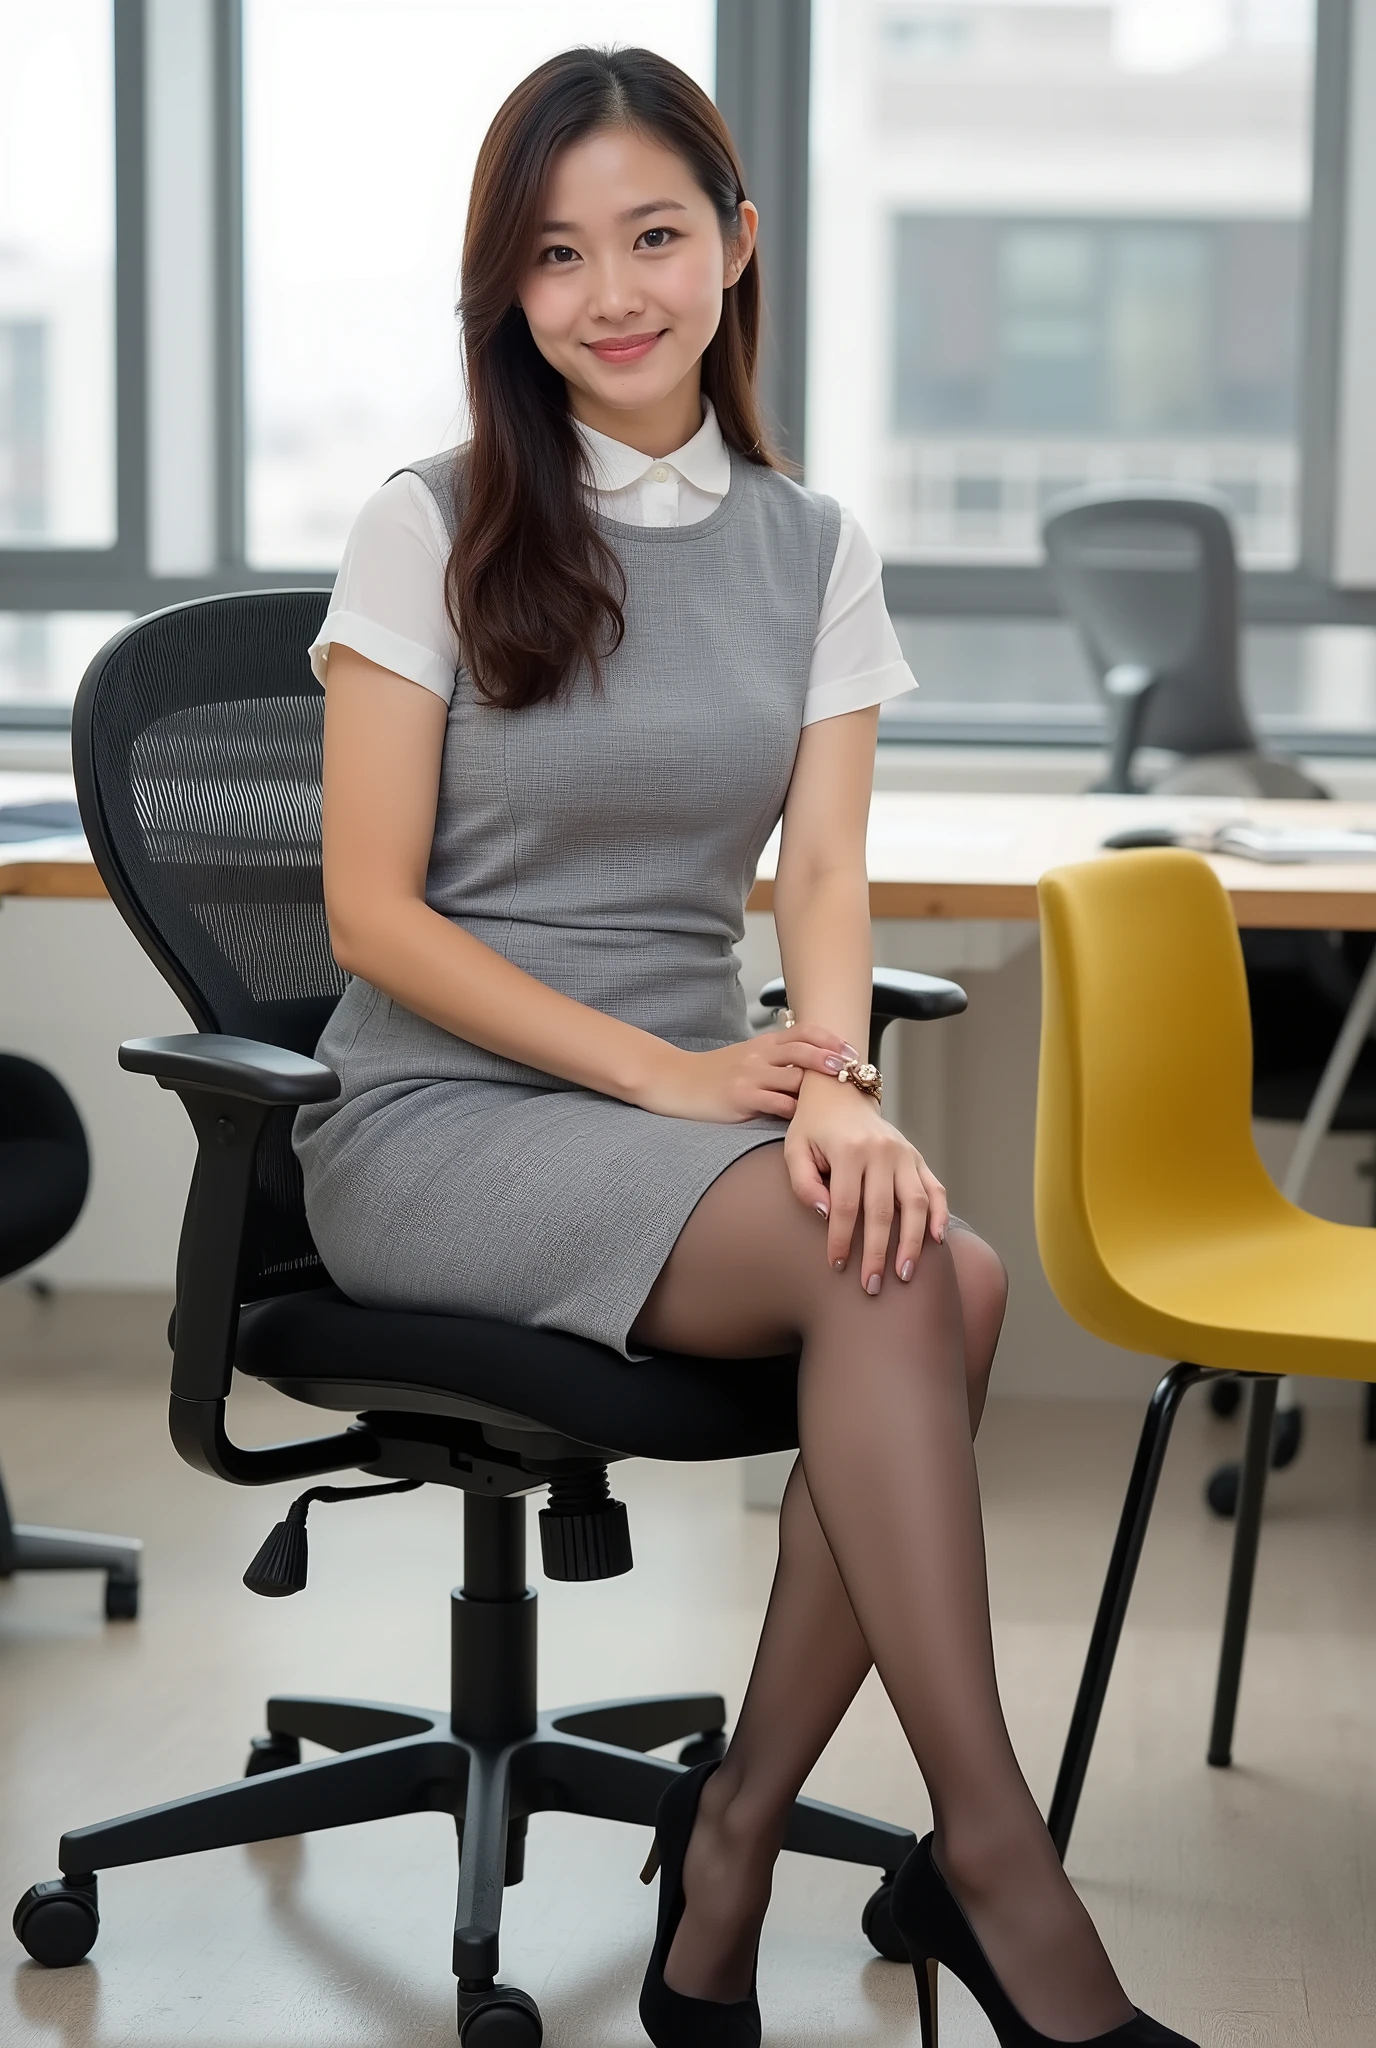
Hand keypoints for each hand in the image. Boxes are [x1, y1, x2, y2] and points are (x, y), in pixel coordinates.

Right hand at [637, 1022, 859, 1123]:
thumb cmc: (713, 1075)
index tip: (851, 1051)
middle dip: (834, 1060)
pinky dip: (797, 1112)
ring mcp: (750, 1076)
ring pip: (796, 1078)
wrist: (674, 1081)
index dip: (830, 1039)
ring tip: (841, 1101)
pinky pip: (778, 1104)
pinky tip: (809, 1121)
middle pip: (805, 1050)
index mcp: (763, 1043)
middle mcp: (759, 1055)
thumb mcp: (746, 1058)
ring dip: (821, 1090)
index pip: (803, 1032)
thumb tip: (811, 1071)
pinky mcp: (741, 1098)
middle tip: (856, 1071)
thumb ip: (775, 1061)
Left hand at [783, 1072, 948, 1291]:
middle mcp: (881, 1151)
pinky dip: (939, 1215)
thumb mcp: (794, 1149)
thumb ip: (803, 1183)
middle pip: (882, 1211)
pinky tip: (937, 1241)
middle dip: (878, 1253)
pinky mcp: (918, 1158)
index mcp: (848, 1150)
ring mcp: (904, 1154)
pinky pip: (935, 1189)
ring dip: (913, 1242)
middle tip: (871, 1286)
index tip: (837, 1267)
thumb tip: (826, 1215)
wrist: (841, 1092)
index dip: (842, 1240)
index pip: (846, 1206)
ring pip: (915, 1204)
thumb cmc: (813, 1128)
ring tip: (906, 1274)